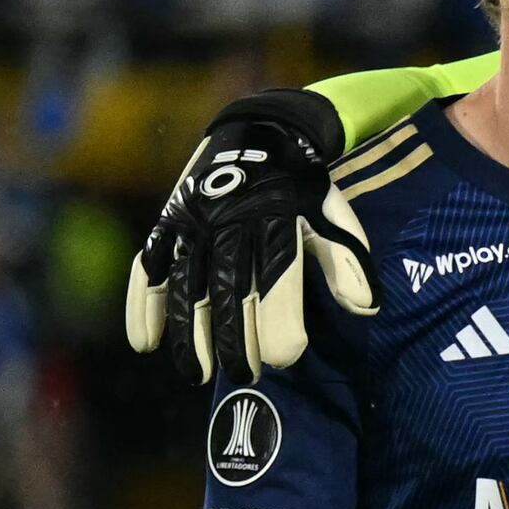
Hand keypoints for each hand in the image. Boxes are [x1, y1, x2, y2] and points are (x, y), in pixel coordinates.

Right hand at [126, 88, 372, 380]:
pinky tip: (144, 343)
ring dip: (187, 332)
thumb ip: (346, 259)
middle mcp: (230, 222)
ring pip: (184, 284)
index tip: (287, 357)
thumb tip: (366, 308)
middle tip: (247, 377)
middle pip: (227, 289)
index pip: (277, 278)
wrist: (257, 131)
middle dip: (235, 338)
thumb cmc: (302, 187)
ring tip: (195, 373)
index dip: (280, 320)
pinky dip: (142, 304)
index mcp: (276, 220)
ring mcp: (193, 222)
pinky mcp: (167, 222)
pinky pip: (145, 266)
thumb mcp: (332, 212)